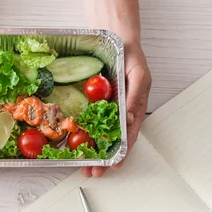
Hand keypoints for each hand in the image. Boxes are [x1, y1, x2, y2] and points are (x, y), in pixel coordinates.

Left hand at [82, 43, 151, 177]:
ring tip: (81, 164)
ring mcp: (106, 109)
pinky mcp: (93, 103)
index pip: (128, 136)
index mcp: (133, 108)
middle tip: (91, 172)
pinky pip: (87, 120)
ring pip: (98, 134)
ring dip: (91, 151)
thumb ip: (134, 97)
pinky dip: (81, 133)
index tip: (113, 167)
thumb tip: (130, 119)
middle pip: (111, 141)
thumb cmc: (131, 57)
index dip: (121, 153)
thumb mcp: (138, 75)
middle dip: (102, 159)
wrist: (116, 39)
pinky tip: (73, 142)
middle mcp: (120, 112)